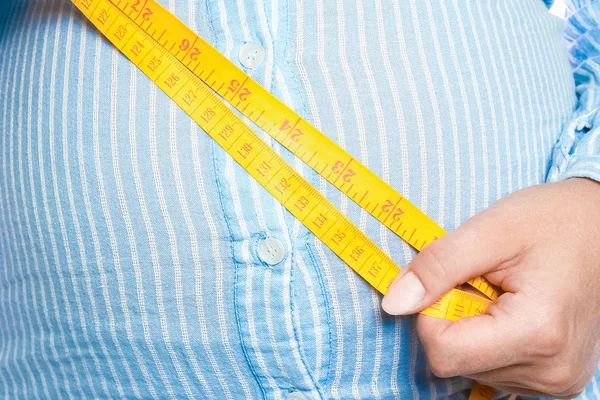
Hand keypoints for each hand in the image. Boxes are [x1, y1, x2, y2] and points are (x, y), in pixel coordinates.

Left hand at [381, 178, 599, 397]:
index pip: (444, 353)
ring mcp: (557, 381)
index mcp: (537, 334)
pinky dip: (490, 340)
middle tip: (483, 282)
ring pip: (472, 367)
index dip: (430, 313)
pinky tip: (512, 312)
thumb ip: (437, 267)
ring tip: (503, 293)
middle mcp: (552, 372)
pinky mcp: (557, 379)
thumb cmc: (553, 220)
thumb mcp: (490, 230)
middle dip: (453, 318)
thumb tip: (394, 304)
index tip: (451, 280)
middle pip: (457, 362)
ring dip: (472, 329)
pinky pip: (495, 369)